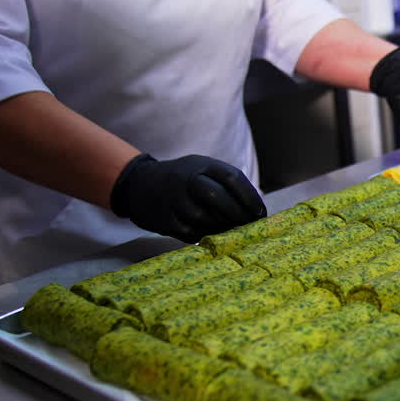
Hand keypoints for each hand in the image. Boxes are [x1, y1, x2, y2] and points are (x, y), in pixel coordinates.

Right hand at [110, 153, 265, 241]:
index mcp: (201, 165)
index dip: (250, 198)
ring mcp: (173, 200)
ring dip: (223, 227)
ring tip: (232, 230)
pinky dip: (206, 235)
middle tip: (249, 226)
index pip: (232, 178)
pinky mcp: (165, 220)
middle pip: (217, 197)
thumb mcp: (203, 169)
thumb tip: (255, 211)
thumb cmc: (184, 180)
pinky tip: (213, 234)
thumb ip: (226, 184)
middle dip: (238, 214)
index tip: (260, 214)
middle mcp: (186, 179)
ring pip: (205, 218)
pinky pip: (192, 233)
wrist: (139, 185)